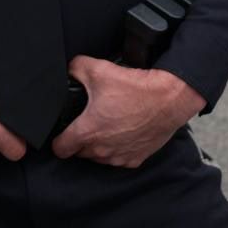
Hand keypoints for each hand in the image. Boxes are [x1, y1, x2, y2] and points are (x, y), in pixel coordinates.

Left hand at [49, 56, 205, 167]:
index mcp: (87, 131)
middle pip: (79, 153)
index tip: (63, 133)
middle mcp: (101, 149)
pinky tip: (124, 133)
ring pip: (99, 157)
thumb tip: (69, 70)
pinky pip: (119, 158)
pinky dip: (119, 149)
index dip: (58, 140)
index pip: (60, 149)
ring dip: (100, 146)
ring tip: (109, 126)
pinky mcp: (135, 159)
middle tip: (90, 121)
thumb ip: (76, 68)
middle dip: (81, 140)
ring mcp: (119, 157)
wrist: (169, 99)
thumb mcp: (100, 69)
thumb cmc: (136, 88)